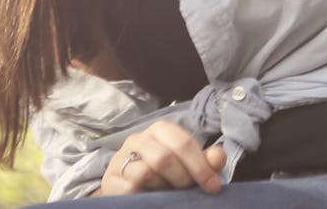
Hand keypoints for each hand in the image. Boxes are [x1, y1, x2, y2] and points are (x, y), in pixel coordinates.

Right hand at [95, 119, 225, 195]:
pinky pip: (130, 188)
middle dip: (183, 178)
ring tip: (169, 192)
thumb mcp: (191, 165)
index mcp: (161, 129)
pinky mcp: (109, 179)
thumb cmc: (169, 173)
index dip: (201, 166)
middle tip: (189, 191)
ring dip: (163, 188)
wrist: (134, 189)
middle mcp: (138, 139)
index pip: (183, 143)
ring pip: (145, 173)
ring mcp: (120, 158)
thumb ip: (208, 160)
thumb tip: (217, 158)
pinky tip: (152, 196)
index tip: (213, 187)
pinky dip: (146, 196)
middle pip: (164, 158)